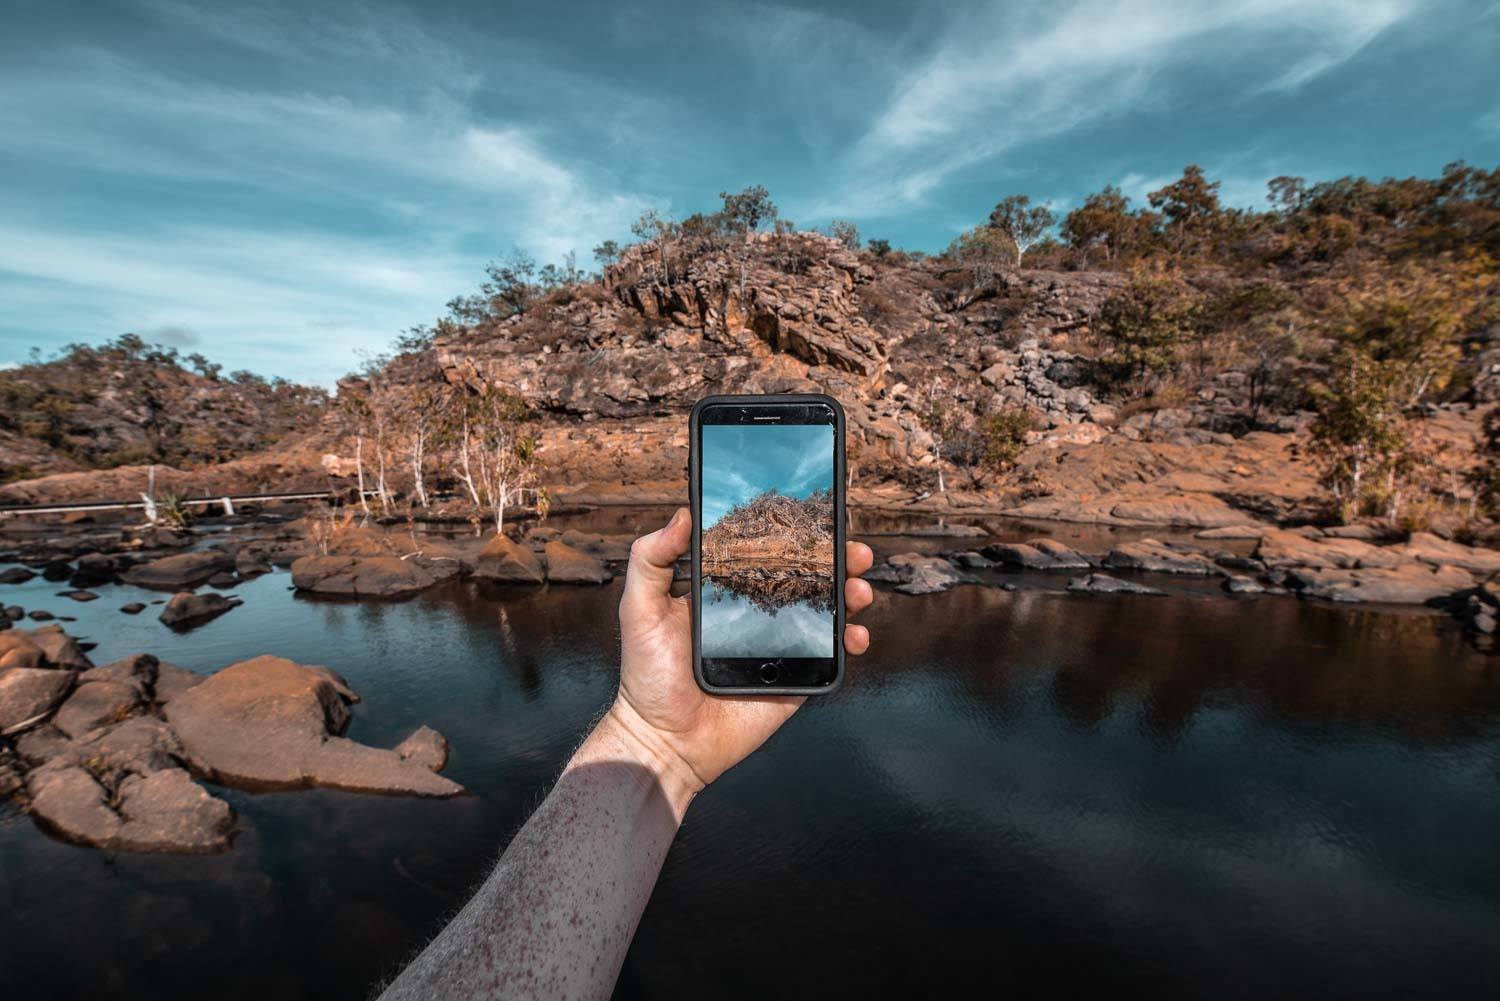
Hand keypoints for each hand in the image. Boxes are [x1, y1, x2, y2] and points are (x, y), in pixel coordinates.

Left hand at [606, 507, 873, 801]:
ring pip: (828, 609)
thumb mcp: (640, 609)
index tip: (819, 515)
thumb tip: (683, 514)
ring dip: (852, 592)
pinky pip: (832, 654)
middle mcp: (758, 610)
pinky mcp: (796, 676)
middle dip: (837, 557)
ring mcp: (781, 643)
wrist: (666, 741)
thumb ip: (651, 559)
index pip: (768, 550)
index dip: (795, 533)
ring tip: (858, 588)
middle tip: (852, 549)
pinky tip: (855, 634)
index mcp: (727, 588)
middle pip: (808, 574)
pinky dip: (852, 639)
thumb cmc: (648, 675)